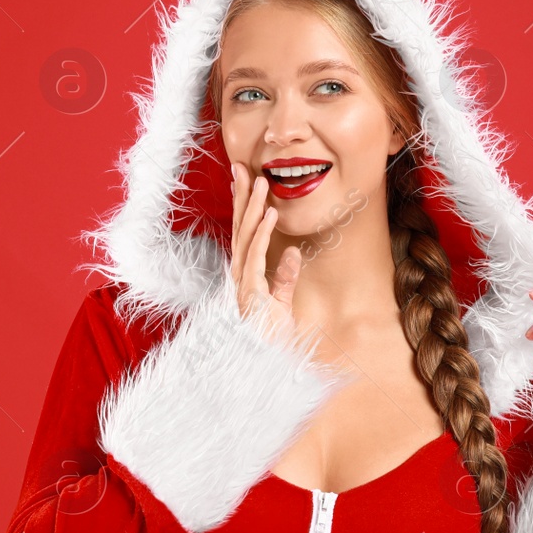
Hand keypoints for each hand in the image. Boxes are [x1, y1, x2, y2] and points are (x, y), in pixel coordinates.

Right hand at [230, 161, 302, 339]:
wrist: (267, 365)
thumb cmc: (271, 338)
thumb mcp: (281, 303)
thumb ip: (285, 278)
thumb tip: (293, 252)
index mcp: (245, 275)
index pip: (243, 233)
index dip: (244, 206)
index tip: (245, 180)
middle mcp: (239, 276)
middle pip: (239, 229)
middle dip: (241, 198)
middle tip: (242, 167)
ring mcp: (243, 284)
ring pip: (246, 237)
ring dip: (254, 208)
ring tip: (261, 183)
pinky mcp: (252, 294)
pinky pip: (256, 258)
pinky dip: (263, 234)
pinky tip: (271, 215)